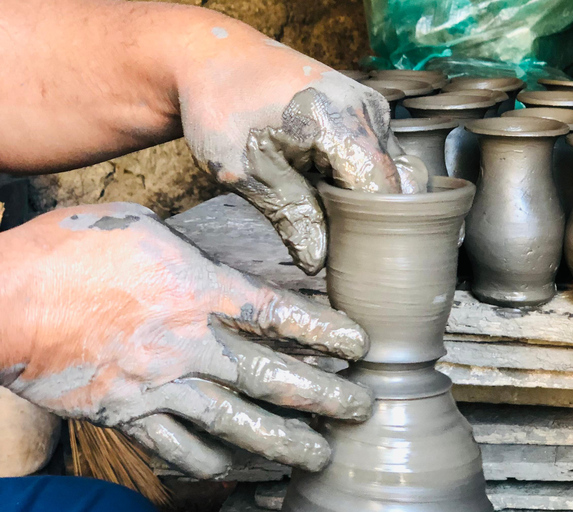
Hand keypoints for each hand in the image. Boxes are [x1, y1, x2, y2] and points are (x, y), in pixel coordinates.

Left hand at [0, 1, 426, 273]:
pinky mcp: (369, 110)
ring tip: (327, 208)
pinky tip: (331, 186)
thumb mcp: (241, 169)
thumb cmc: (221, 109)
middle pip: (395, 186)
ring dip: (371, 199)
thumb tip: (318, 263)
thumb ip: (288, 215)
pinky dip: (366, 180)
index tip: (346, 257)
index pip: (380, 194)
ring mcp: (373, 106)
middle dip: (373, 219)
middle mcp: (366, 110)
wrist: (215, 58)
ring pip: (396, 173)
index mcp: (338, 120)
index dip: (368, 232)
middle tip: (335, 240)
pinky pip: (385, 156)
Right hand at [0, 203, 373, 477]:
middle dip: (323, 398)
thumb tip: (218, 266)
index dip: (326, 333)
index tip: (359, 345)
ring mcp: (159, 386)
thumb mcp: (140, 227)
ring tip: (317, 455)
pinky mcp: (127, 415)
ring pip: (235, 424)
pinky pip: (180, 450)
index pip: (280, 315)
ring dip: (282, 443)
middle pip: (271, 379)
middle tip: (360, 410)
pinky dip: (212, 465)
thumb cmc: (67, 253)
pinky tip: (237, 472)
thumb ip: (189, 252)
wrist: (2, 302)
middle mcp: (188, 344)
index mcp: (197, 290)